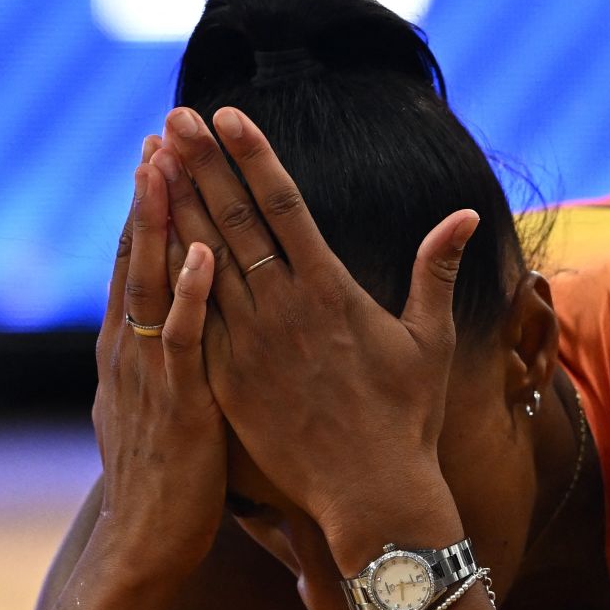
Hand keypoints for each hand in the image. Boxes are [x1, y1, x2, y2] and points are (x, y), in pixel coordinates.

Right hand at [89, 137, 227, 582]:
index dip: (143, 210)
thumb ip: (165, 367)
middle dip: (147, 196)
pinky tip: (199, 255)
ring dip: (158, 225)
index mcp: (130, 351)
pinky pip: (182, 341)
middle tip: (158, 134)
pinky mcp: (179, 405)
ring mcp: (151, 376)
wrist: (146, 546)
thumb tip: (169, 337)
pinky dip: (188, 296)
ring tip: (167, 168)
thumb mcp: (159, 411)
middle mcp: (131, 353)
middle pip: (135, 258)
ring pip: (150, 285)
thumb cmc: (166, 485)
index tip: (156, 155)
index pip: (134, 264)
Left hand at [150, 106, 477, 537]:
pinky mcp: (227, 378)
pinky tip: (146, 244)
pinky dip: (167, 276)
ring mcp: (249, 343)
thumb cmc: (407, 419)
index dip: (254, 156)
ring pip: (202, 260)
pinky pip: (188, 316)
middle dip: (202, 165)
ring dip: (175, 208)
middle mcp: (284, 307)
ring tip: (150, 163)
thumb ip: (435, 270)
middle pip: (234, 220)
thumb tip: (463, 214)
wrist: (371, 493)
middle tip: (172, 119)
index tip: (226, 116)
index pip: (284, 205)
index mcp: (331, 290)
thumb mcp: (428, 339)